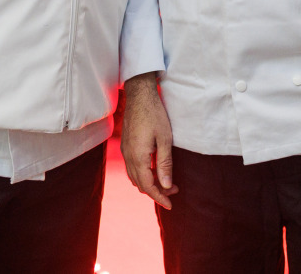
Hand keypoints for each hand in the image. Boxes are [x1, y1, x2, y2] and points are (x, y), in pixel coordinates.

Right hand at [122, 73, 177, 208]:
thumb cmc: (154, 115)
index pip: (148, 186)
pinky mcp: (126, 146)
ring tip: (166, 181)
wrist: (139, 96)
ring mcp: (125, 152)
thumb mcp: (165, 139)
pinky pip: (132, 168)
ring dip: (150, 183)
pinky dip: (143, 175)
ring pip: (135, 177)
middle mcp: (129, 157)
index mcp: (138, 157)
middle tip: (174, 191)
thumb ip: (165, 164)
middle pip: (141, 184)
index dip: (159, 197)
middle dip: (157, 191)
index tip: (170, 204)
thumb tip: (166, 185)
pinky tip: (154, 170)